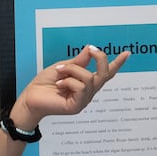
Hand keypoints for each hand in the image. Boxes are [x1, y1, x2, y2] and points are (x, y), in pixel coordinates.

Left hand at [15, 43, 129, 127]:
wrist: (29, 98)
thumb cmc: (43, 84)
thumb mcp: (62, 68)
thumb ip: (77, 61)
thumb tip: (90, 49)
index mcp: (85, 82)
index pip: (105, 73)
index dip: (117, 64)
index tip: (127, 53)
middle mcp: (88, 92)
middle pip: (104, 74)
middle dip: (101, 59)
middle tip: (91, 50)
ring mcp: (83, 100)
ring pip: (89, 78)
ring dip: (73, 70)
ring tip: (60, 73)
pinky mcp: (77, 106)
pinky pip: (80, 87)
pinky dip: (68, 81)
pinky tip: (58, 85)